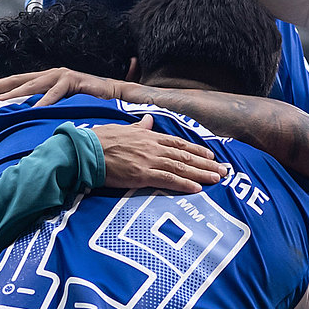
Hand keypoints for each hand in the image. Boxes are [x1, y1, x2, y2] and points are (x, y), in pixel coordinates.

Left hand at [0, 67, 127, 106]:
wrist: (115, 95)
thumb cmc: (88, 102)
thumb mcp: (61, 106)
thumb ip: (45, 110)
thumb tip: (25, 121)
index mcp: (45, 80)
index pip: (16, 83)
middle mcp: (50, 74)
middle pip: (18, 81)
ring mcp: (62, 75)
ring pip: (33, 86)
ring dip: (14, 95)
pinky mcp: (74, 80)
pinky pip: (56, 93)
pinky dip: (44, 102)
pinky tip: (32, 109)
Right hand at [95, 116, 225, 193]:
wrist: (85, 151)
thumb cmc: (99, 141)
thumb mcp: (122, 129)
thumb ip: (139, 127)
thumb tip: (148, 121)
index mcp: (148, 136)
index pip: (178, 143)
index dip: (197, 150)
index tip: (211, 155)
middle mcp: (152, 147)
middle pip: (185, 156)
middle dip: (206, 164)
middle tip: (224, 171)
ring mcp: (148, 161)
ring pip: (181, 167)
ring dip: (201, 174)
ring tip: (217, 179)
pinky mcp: (142, 175)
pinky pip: (168, 179)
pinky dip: (184, 184)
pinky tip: (197, 188)